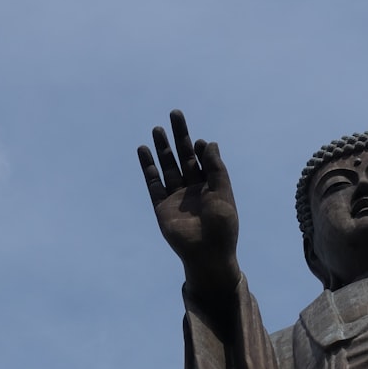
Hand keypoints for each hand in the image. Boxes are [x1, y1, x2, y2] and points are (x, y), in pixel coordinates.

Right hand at [138, 110, 239, 299]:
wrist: (207, 254)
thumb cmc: (222, 226)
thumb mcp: (223, 194)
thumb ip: (216, 168)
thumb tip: (208, 142)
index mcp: (210, 185)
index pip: (203, 160)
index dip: (200, 148)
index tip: (198, 141)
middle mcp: (192, 188)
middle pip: (183, 156)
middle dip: (179, 136)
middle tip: (175, 114)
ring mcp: (175, 196)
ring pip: (167, 166)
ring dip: (162, 148)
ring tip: (156, 129)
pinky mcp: (161, 205)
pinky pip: (153, 182)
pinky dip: (148, 166)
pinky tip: (143, 150)